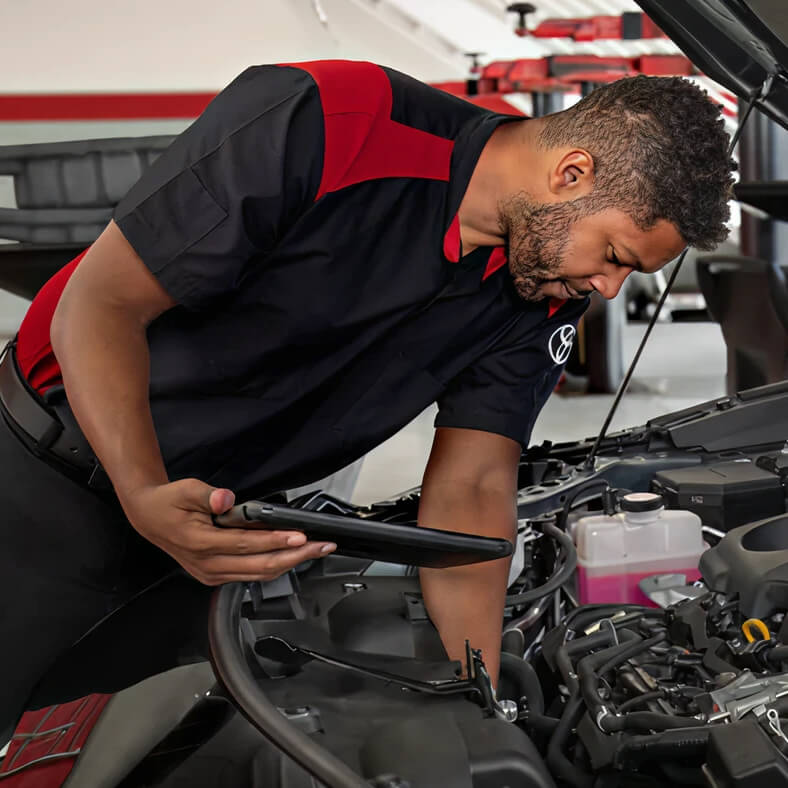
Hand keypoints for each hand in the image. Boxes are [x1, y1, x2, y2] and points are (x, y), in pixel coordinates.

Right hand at [118, 478, 335, 584]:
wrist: (148, 517)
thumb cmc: (168, 502)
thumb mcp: (185, 489)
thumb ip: (207, 495)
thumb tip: (225, 498)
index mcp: (201, 543)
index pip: (247, 544)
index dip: (276, 541)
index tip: (300, 536)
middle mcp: (208, 565)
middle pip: (260, 565)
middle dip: (295, 556)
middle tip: (321, 547)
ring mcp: (212, 574)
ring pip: (259, 574)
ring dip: (289, 563)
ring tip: (314, 551)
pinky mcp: (216, 575)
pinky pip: (251, 575)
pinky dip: (274, 566)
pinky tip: (292, 556)